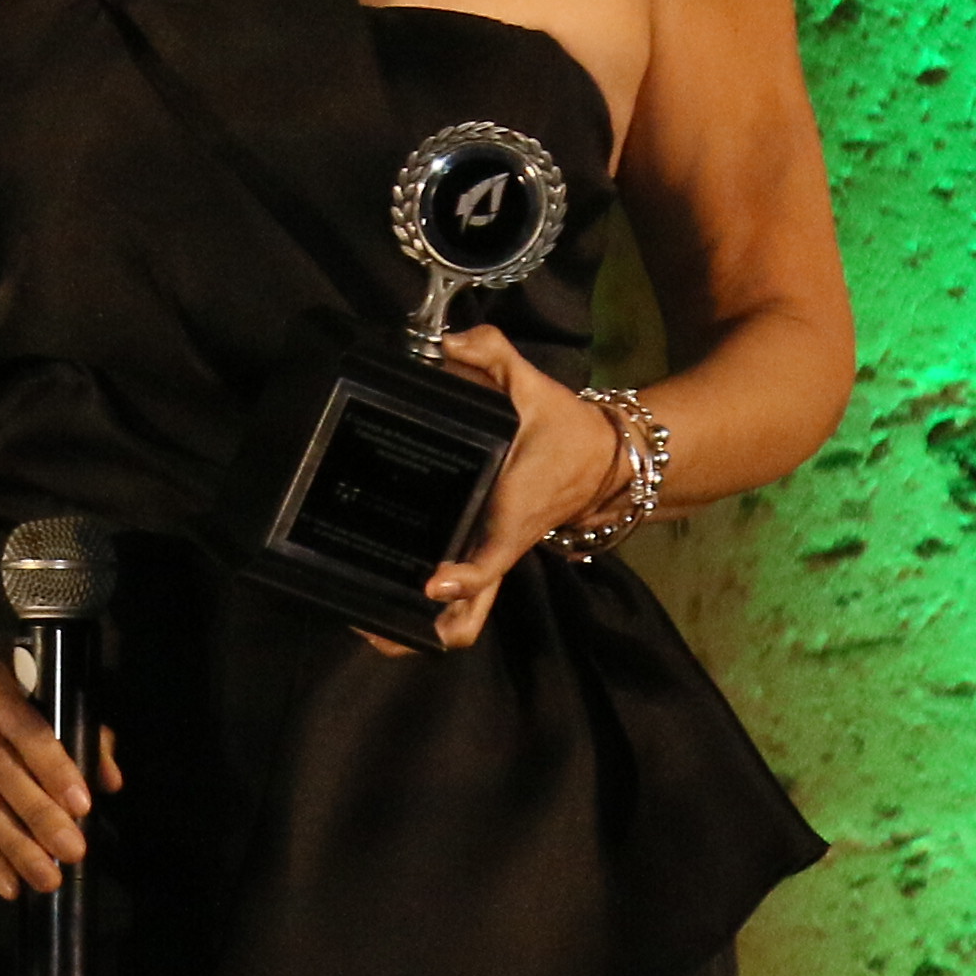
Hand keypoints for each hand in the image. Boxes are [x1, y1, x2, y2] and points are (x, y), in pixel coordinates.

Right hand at [0, 643, 120, 896]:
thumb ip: (64, 725)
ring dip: (13, 845)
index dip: (50, 764)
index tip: (81, 803)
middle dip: (36, 812)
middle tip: (72, 849)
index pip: (19, 721)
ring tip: (46, 877)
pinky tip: (7, 883)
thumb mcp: (9, 687)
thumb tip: (108, 779)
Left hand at [402, 329, 622, 652]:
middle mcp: (500, 546)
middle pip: (468, 617)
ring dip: (420, 629)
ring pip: (464, 617)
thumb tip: (449, 343)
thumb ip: (493, 355)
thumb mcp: (535, 386)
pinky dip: (432, 607)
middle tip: (370, 625)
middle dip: (420, 632)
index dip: (463, 578)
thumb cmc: (568, 430)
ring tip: (367, 626)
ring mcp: (494, 557)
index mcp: (512, 514)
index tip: (432, 583)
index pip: (490, 560)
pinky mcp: (490, 554)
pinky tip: (384, 594)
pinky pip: (463, 595)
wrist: (609, 460)